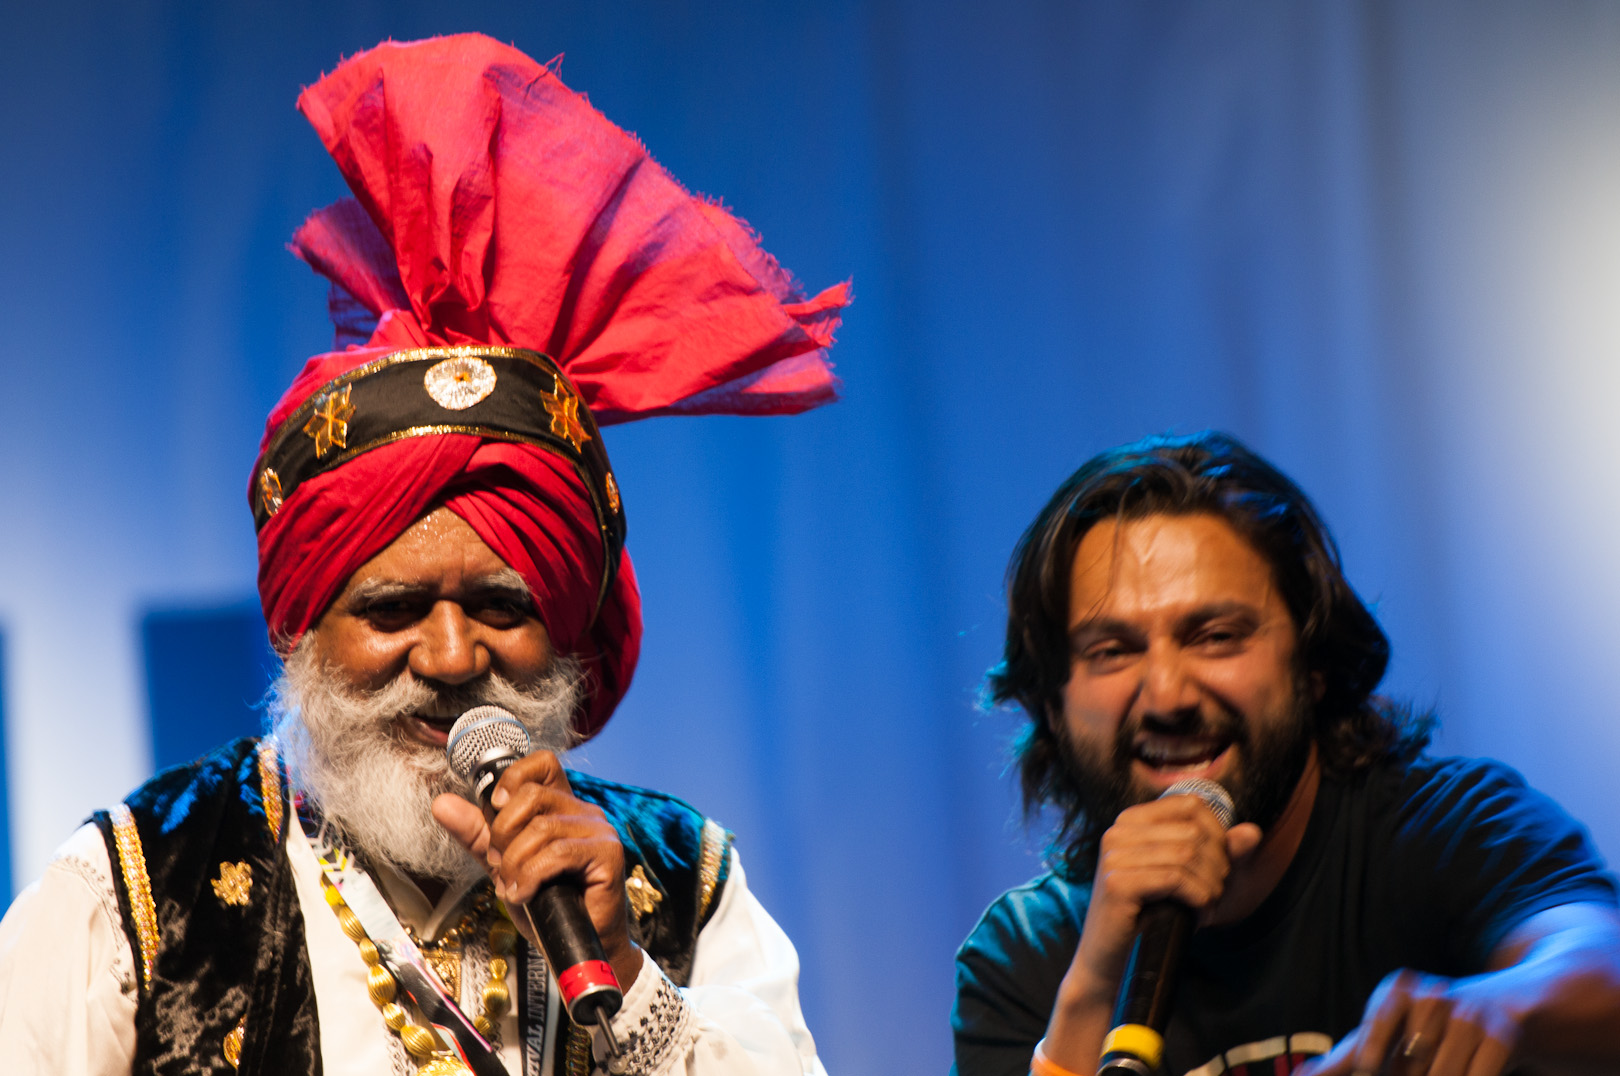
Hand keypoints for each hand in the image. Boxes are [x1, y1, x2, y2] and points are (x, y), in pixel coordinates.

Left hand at [432, 750, 640, 989]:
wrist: (575, 948)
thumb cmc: (547, 907)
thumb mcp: (504, 866)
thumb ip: (478, 835)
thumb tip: (442, 803)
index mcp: (562, 808)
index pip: (541, 764)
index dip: (513, 778)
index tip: (495, 810)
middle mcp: (584, 812)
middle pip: (532, 795)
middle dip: (503, 833)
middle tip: (500, 865)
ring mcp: (599, 831)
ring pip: (540, 828)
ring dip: (514, 863)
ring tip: (513, 886)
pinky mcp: (608, 854)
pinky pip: (557, 853)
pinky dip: (530, 876)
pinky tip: (524, 894)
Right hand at [1041, 795, 1262, 1072]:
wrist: (1111, 961)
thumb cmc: (1150, 916)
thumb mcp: (1188, 878)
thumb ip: (1220, 852)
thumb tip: (1253, 832)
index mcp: (1130, 821)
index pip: (1191, 805)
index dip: (1217, 833)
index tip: (1217, 865)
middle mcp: (1118, 832)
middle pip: (1194, 831)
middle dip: (1217, 866)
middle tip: (1212, 893)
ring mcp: (1114, 856)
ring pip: (1188, 855)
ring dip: (1209, 886)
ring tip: (1205, 906)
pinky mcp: (1116, 883)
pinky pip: (1176, 878)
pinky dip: (1197, 897)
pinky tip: (1197, 912)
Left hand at [1297, 970, 1519, 1075]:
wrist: (1498, 1008)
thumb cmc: (1423, 1031)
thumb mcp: (1384, 1036)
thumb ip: (1343, 1060)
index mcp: (1399, 990)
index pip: (1384, 1011)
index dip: (1375, 1042)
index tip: (1369, 1070)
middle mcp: (1434, 995)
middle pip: (1414, 1054)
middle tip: (1410, 1074)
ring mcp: (1470, 1013)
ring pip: (1445, 1072)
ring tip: (1430, 1073)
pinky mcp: (1503, 1034)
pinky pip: (1479, 1074)